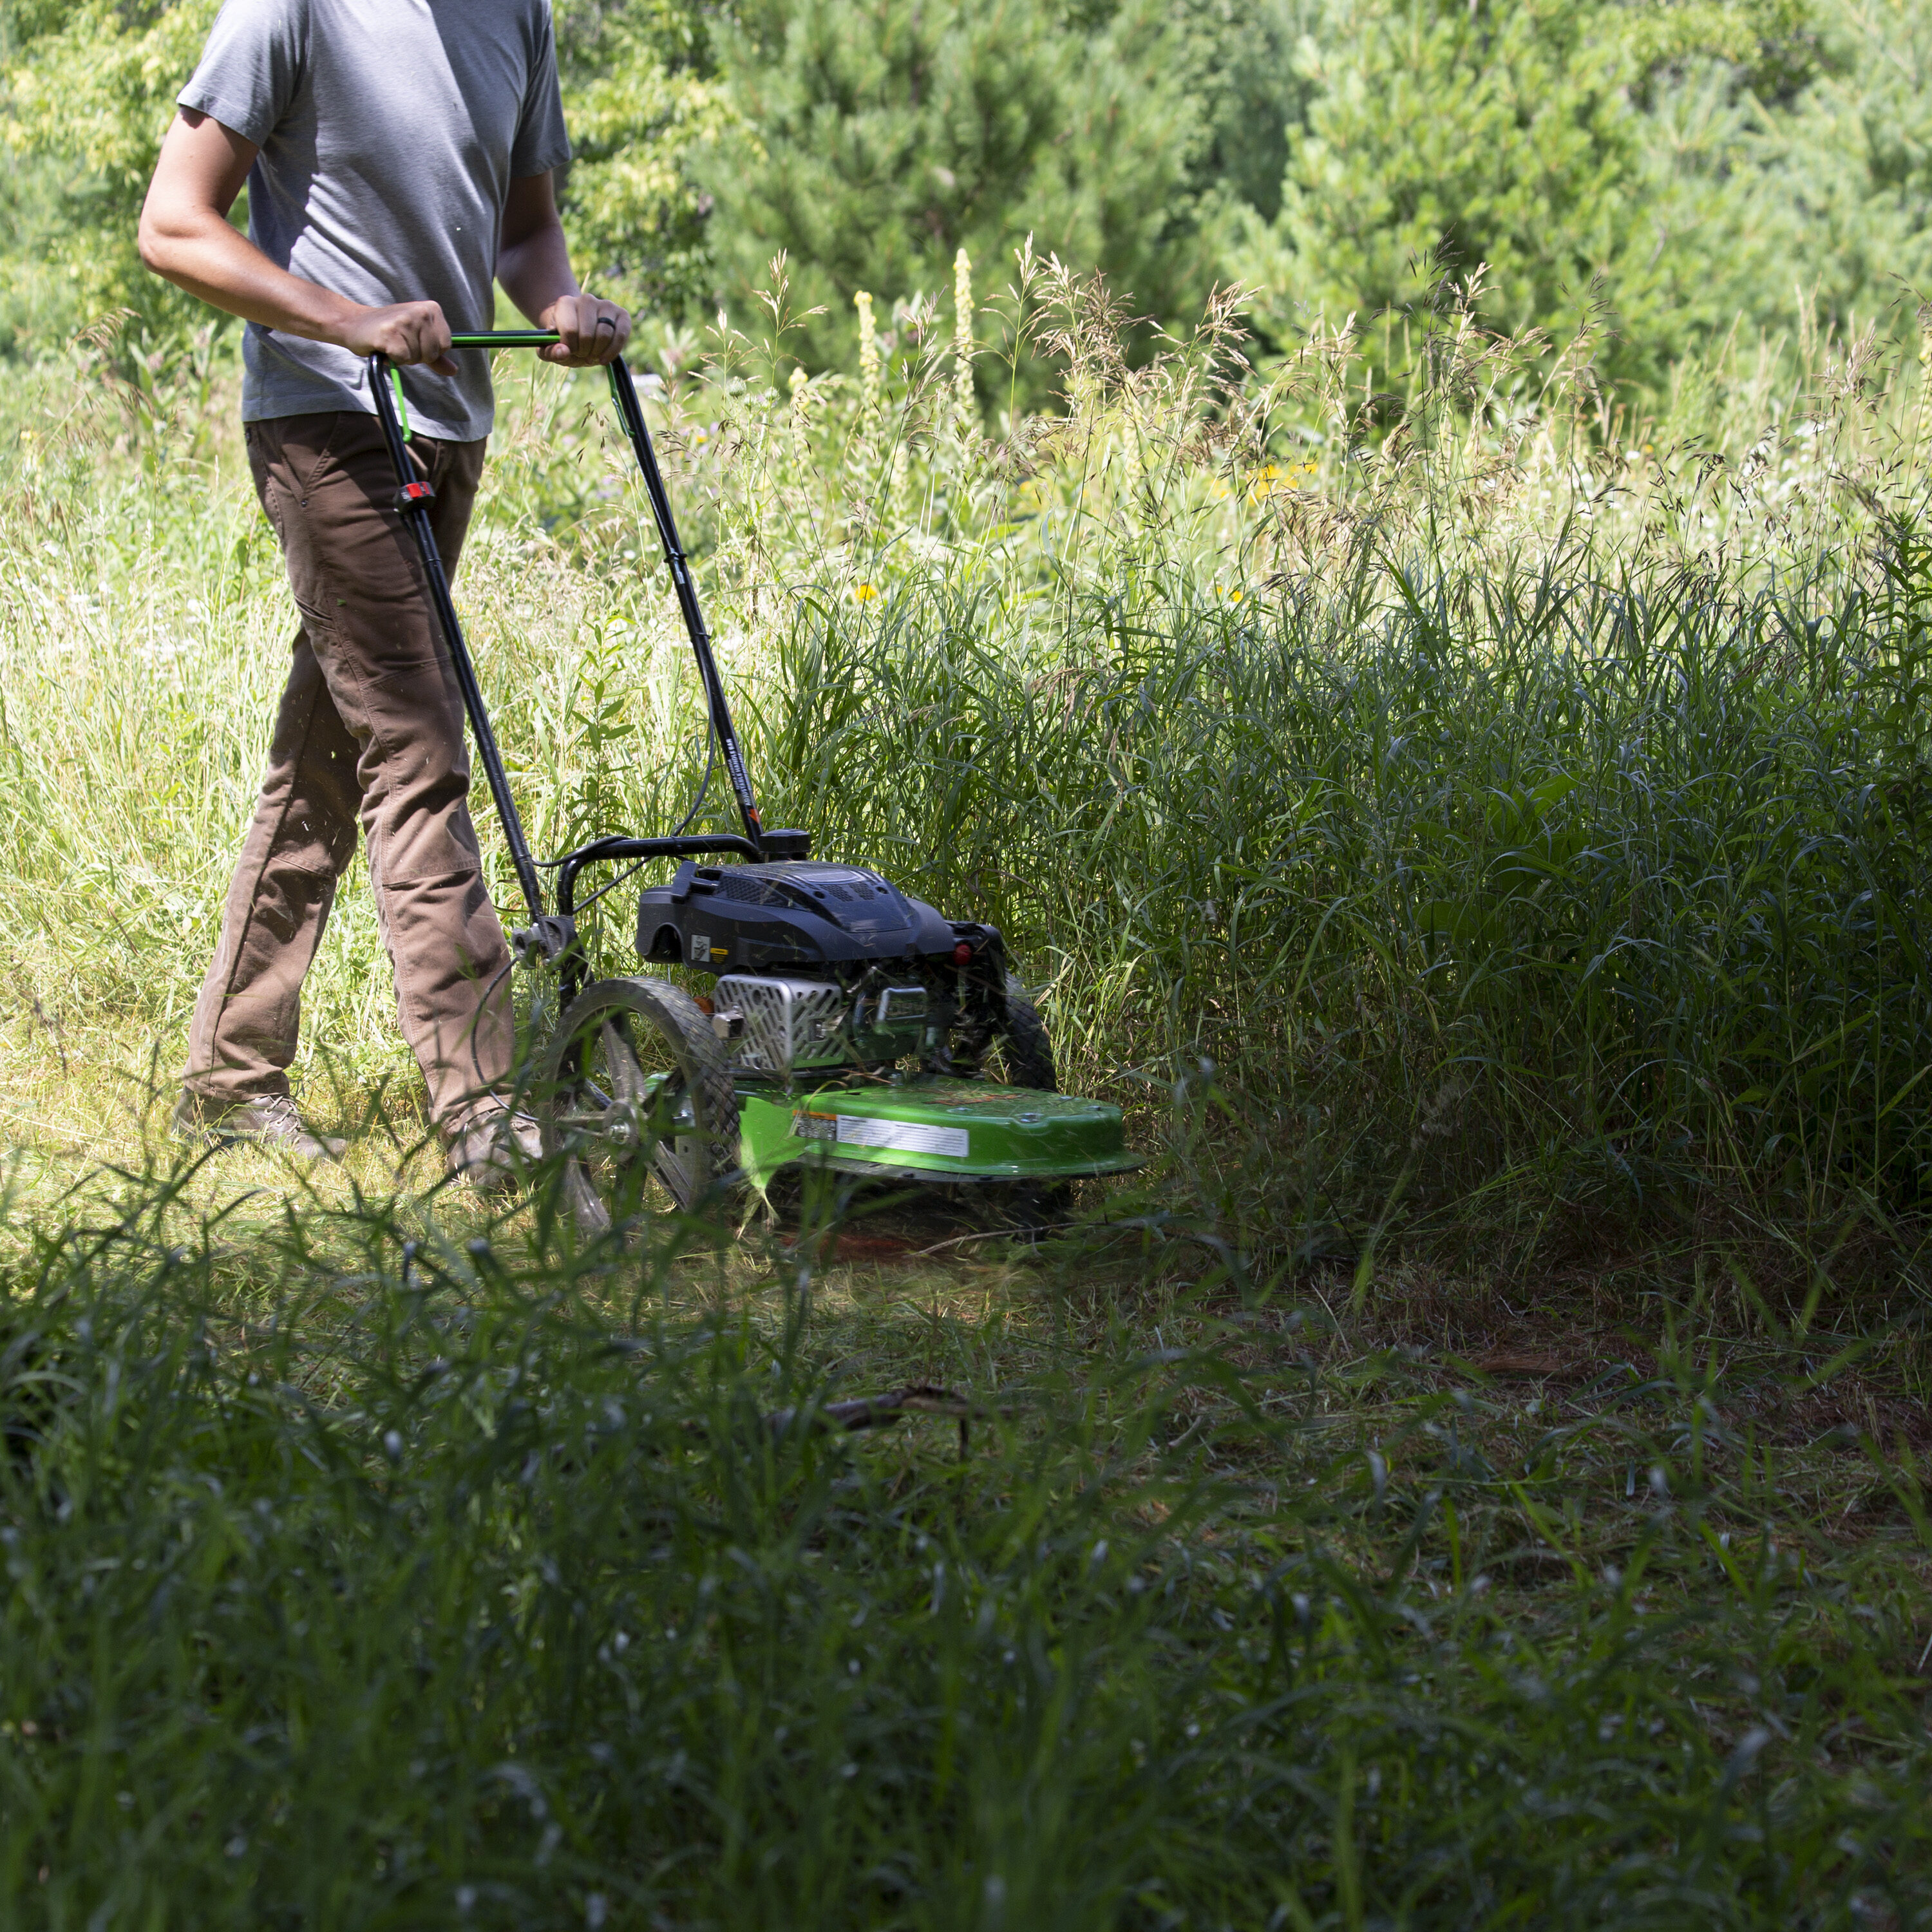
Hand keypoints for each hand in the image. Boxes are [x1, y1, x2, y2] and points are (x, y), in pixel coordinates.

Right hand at [340, 300, 456, 373]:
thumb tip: (453, 370)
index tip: (413, 340)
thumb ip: (436, 355)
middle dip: (416, 355)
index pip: (445, 345)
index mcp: (431, 309)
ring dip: (403, 357)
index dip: (429, 350)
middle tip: (400, 342)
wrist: (355, 324)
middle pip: (433, 353)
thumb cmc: (389, 332)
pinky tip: (383, 346)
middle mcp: (420, 311)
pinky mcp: (390, 334)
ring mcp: (405, 321)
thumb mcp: (416, 339)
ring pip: (417, 357)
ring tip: (391, 343)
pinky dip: (392, 358)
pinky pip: (402, 359)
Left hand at [540, 293, 631, 366]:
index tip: (569, 350)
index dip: (570, 347)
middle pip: (587, 335)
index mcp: (566, 303)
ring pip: (604, 335)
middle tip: (581, 353)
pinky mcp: (622, 314)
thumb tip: (564, 352)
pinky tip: (603, 359)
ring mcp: (606, 305)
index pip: (570, 330)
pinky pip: (621, 336)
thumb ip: (551, 352)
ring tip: (591, 355)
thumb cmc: (565, 340)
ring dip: (597, 353)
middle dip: (584, 351)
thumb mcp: (551, 349)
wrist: (581, 333)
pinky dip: (612, 352)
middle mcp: (586, 299)